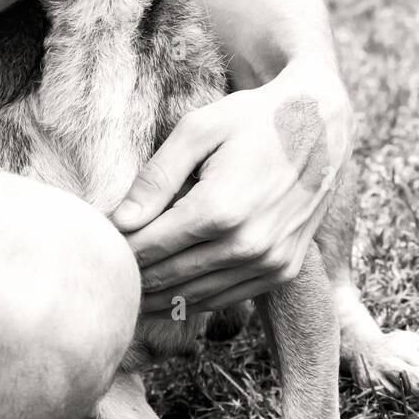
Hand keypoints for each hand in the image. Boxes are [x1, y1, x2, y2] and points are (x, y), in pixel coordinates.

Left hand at [111, 58, 354, 314]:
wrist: (320, 124)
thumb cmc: (252, 118)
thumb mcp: (198, 130)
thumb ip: (156, 177)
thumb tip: (120, 222)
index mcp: (219, 209)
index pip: (150, 247)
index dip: (119, 250)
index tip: (97, 246)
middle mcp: (247, 244)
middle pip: (168, 277)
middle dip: (133, 276)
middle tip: (105, 273)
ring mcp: (269, 262)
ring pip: (195, 297)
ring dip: (159, 296)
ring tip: (129, 290)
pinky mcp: (284, 270)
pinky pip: (227, 299)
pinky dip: (194, 300)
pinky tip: (169, 293)